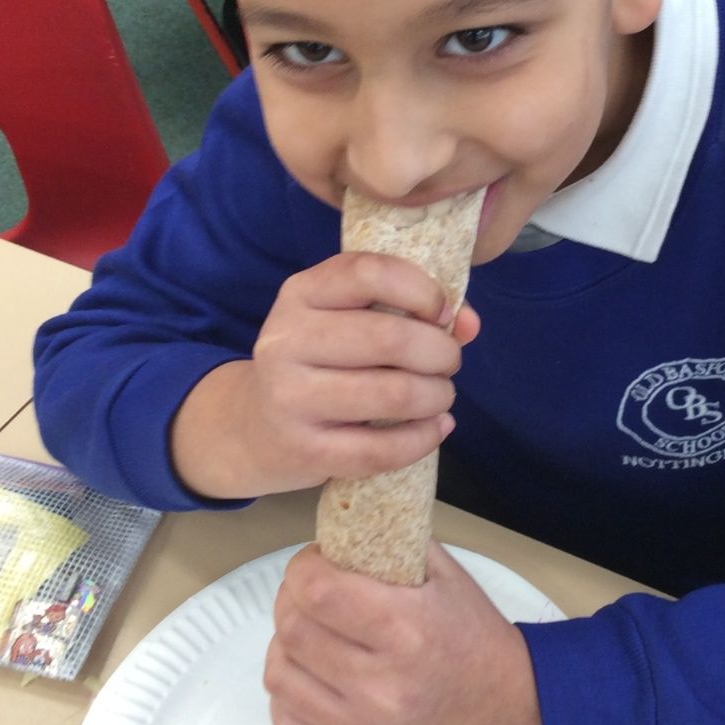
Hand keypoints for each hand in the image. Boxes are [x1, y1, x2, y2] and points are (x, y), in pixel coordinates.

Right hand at [170, 252, 480, 498]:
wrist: (255, 426)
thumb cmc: (320, 361)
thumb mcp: (348, 319)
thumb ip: (411, 309)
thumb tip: (469, 323)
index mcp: (301, 294)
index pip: (369, 273)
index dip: (423, 290)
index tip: (442, 312)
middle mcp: (286, 341)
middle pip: (391, 338)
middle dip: (441, 352)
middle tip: (447, 362)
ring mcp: (290, 399)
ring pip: (394, 394)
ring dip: (438, 395)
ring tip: (439, 395)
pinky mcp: (304, 450)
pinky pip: (383, 449)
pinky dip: (425, 438)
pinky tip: (435, 428)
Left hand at [265, 541, 546, 724]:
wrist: (507, 707)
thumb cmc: (473, 634)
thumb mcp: (445, 574)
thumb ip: (392, 541)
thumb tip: (340, 518)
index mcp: (407, 630)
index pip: (317, 590)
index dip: (304, 567)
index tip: (316, 562)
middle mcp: (381, 686)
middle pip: (292, 630)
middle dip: (291, 599)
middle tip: (311, 593)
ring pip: (279, 675)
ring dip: (286, 644)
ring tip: (311, 634)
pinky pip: (285, 721)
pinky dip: (291, 692)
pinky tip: (315, 675)